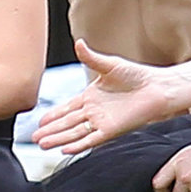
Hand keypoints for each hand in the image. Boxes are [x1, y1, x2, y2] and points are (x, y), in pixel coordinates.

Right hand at [35, 38, 175, 152]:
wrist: (157, 88)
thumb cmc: (137, 76)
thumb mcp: (109, 65)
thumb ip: (91, 58)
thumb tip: (78, 43)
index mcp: (91, 97)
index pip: (67, 108)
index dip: (53, 115)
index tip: (39, 122)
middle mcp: (94, 111)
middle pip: (67, 123)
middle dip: (50, 130)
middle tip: (33, 138)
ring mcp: (102, 121)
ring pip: (75, 132)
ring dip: (59, 139)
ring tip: (42, 145)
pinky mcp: (112, 130)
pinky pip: (91, 139)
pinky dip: (78, 144)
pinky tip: (64, 148)